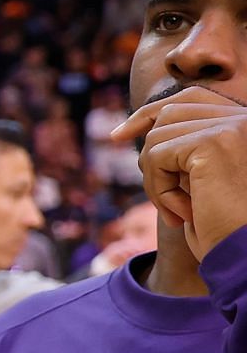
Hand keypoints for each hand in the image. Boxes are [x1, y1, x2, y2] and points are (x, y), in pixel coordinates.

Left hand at [113, 89, 246, 259]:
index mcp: (246, 123)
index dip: (151, 113)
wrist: (244, 254)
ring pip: (158, 137)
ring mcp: (233, 126)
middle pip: (171, 112)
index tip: (118, 135)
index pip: (193, 99)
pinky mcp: (215, 142)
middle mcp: (245, 118)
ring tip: (177, 212)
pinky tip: (182, 213)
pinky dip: (158, 189)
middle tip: (146, 183)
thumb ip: (185, 149)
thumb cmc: (226, 227)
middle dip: (148, 149)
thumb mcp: (204, 180)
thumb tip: (143, 127)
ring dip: (155, 180)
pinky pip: (157, 157)